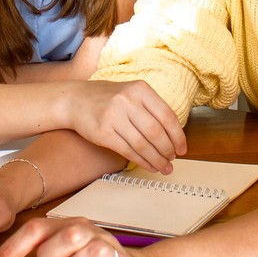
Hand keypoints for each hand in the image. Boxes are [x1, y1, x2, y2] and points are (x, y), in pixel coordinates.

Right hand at [61, 80, 186, 172]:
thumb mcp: (131, 93)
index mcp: (140, 89)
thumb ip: (151, 109)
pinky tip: (149, 166)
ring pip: (143, 145)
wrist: (75, 100)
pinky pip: (128, 151)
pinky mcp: (103, 133)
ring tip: (164, 167)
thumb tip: (174, 136)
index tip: (182, 148)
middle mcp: (127, 101)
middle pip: (156, 132)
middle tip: (173, 159)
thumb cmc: (108, 99)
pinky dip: (142, 161)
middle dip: (168, 150)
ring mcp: (114, 117)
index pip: (167, 116)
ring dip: (157, 159)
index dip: (178, 136)